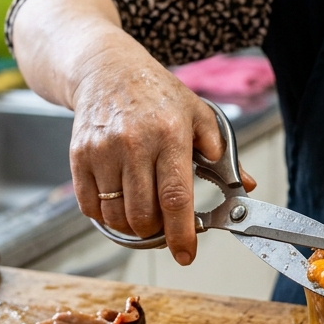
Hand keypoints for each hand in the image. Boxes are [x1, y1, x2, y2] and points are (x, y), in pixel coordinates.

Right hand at [69, 50, 254, 265]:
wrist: (106, 69)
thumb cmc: (157, 94)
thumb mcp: (197, 113)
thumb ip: (220, 152)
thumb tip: (245, 185)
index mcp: (169, 135)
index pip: (176, 197)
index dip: (182, 233)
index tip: (186, 254)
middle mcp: (134, 144)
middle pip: (143, 214)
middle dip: (156, 230)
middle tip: (163, 220)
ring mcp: (102, 151)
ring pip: (115, 215)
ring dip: (131, 225)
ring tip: (141, 207)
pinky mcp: (78, 156)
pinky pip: (90, 206)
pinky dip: (105, 215)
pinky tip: (117, 200)